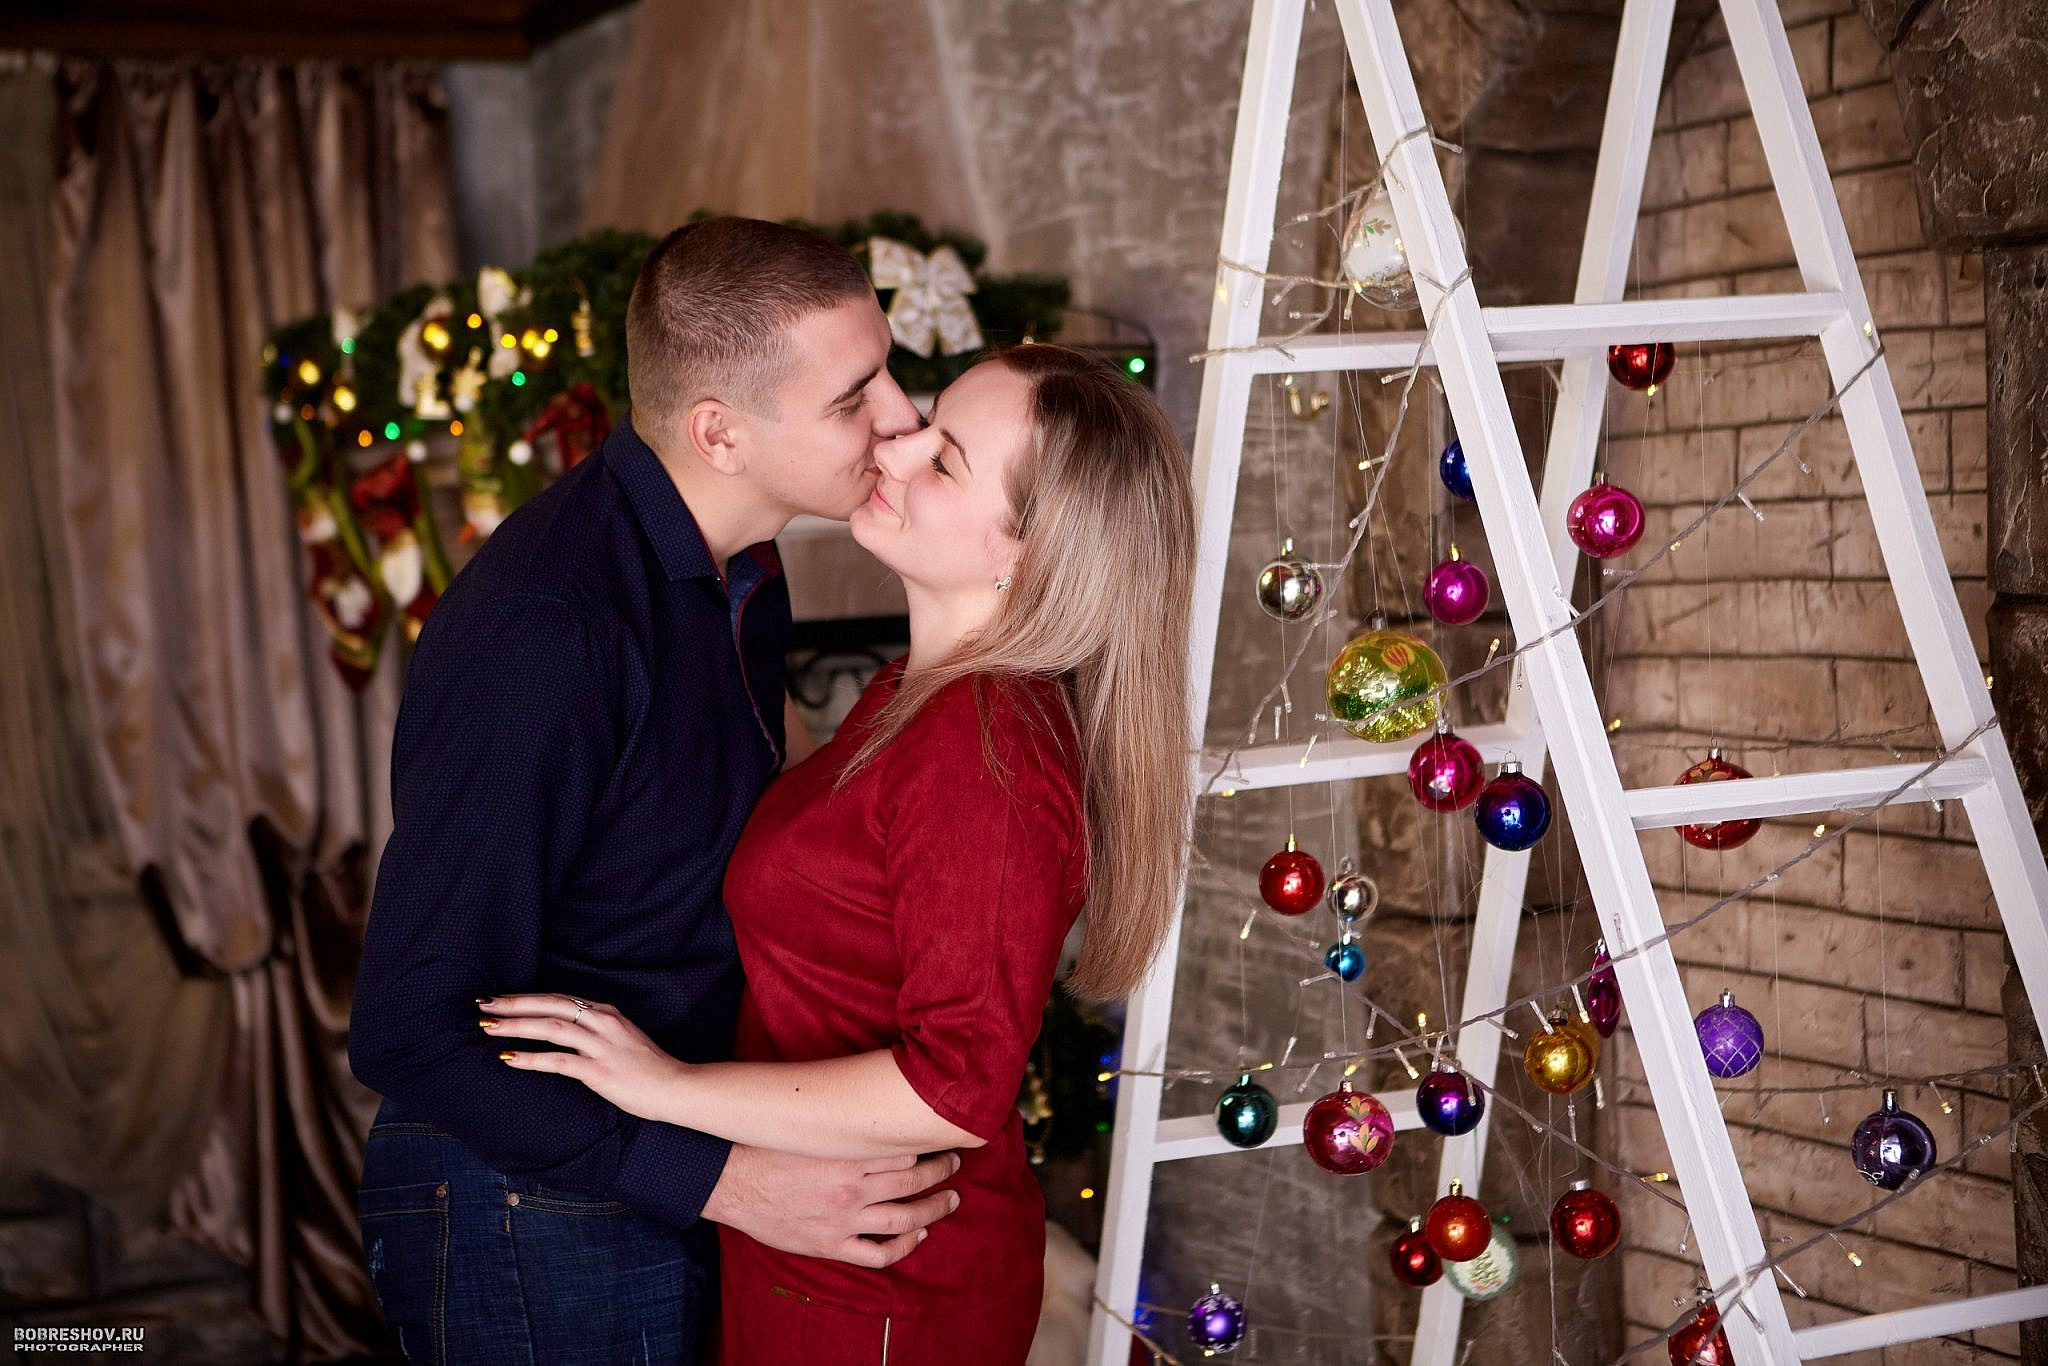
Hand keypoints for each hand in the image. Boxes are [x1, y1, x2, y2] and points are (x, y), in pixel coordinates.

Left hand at [481, 994, 682, 1122]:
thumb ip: (596, 1031)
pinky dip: (531, 1058)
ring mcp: (601, 1045)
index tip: (501, 998)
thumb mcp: (622, 1039)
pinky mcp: (599, 1070)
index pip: (559, 998)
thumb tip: (564, 1032)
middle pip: (550, 1005)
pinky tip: (509, 1058)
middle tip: (484, 1004)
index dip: (527, 997)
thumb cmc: (649, 1068)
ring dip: (515, 1026)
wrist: (675, 1087)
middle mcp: (602, 1022)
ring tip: (488, 1027)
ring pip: (550, 1027)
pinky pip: (558, 1061)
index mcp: (606, 1013)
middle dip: (513, 1003)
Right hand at [702, 1143, 963, 1268]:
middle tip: (955, 1163)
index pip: (905, 1147)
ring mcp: (844, 1218)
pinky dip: (905, 1246)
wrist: (729, 1182)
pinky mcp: (831, 1244)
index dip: (926, 1142)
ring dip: (935, 1209)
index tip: (936, 1136)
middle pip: (914, 1180)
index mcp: (847, 1150)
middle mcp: (852, 1185)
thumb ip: (842, 1119)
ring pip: (906, 1217)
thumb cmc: (766, 1147)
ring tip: (951, 1199)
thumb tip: (869, 1098)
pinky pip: (879, 1253)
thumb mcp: (808, 1124)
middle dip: (942, 1171)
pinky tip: (918, 1236)